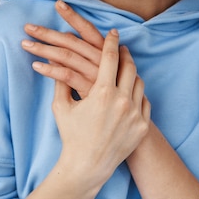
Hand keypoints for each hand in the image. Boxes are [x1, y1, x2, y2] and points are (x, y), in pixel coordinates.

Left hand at [21, 0, 103, 97]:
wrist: (118, 120)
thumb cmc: (106, 95)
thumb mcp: (99, 72)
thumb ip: (83, 56)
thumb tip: (62, 40)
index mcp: (104, 52)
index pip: (87, 29)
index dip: (73, 16)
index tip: (57, 3)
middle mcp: (101, 60)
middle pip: (71, 41)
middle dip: (48, 32)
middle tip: (27, 27)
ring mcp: (96, 74)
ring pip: (66, 56)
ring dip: (44, 48)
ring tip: (25, 44)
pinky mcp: (90, 88)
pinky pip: (66, 76)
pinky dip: (50, 70)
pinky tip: (36, 65)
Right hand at [51, 29, 150, 188]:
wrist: (87, 165)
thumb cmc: (71, 135)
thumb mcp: (61, 106)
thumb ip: (60, 81)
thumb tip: (54, 60)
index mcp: (102, 92)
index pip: (110, 57)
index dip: (112, 42)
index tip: (113, 33)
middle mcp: (122, 100)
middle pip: (129, 66)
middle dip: (125, 54)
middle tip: (121, 47)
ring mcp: (135, 114)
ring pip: (139, 82)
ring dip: (131, 73)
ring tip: (125, 68)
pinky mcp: (142, 126)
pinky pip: (144, 101)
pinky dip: (137, 93)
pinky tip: (130, 90)